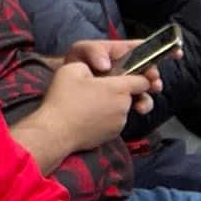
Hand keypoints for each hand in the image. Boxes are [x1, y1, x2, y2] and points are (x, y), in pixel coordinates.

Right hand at [39, 60, 154, 149]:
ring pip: (121, 109)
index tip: (126, 74)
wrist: (56, 131)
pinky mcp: (111, 135)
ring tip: (89, 104)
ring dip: (111, 105)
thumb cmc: (63, 99)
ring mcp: (119, 123)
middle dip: (119, 91)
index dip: (137, 76)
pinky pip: (113, 122)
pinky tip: (87, 116)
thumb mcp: (72, 69)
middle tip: (98, 88)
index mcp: (118, 88)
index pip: (144, 81)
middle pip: (131, 95)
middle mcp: (123, 106)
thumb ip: (90, 64)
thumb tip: (95, 70)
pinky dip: (105, 118)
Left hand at [64, 40, 169, 100]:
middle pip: (148, 69)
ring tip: (144, 95)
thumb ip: (94, 51)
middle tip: (152, 81)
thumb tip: (106, 64)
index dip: (160, 48)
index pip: (142, 48)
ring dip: (149, 91)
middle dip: (154, 75)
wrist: (65, 92)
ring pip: (146, 87)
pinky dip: (142, 105)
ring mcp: (125, 85)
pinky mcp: (123, 101)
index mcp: (118, 53)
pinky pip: (138, 102)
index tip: (176, 53)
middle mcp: (125, 68)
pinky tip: (137, 108)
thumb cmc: (74, 66)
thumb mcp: (81, 51)